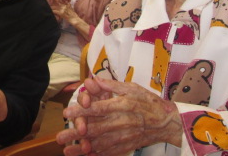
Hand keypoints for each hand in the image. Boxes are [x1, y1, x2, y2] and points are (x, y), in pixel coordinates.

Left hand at [56, 77, 182, 154]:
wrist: (166, 122)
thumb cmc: (148, 101)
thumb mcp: (132, 88)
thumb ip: (112, 85)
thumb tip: (93, 79)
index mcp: (122, 105)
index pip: (98, 109)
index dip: (81, 111)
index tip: (66, 113)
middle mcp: (123, 122)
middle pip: (96, 129)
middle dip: (76, 133)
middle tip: (60, 136)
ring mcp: (125, 137)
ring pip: (100, 144)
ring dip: (82, 148)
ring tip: (67, 151)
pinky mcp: (127, 146)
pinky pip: (110, 152)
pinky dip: (97, 155)